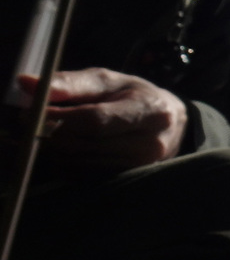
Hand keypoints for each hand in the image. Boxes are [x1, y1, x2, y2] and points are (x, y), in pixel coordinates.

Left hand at [19, 68, 187, 170]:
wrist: (172, 124)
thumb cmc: (136, 96)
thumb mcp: (110, 81)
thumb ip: (70, 83)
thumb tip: (27, 83)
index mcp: (150, 111)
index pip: (96, 120)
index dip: (59, 117)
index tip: (34, 110)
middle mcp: (150, 143)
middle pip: (84, 144)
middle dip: (51, 133)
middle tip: (34, 121)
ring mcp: (140, 166)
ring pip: (80, 162)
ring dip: (54, 149)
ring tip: (50, 131)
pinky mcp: (128, 179)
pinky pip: (83, 175)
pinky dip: (65, 162)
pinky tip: (65, 147)